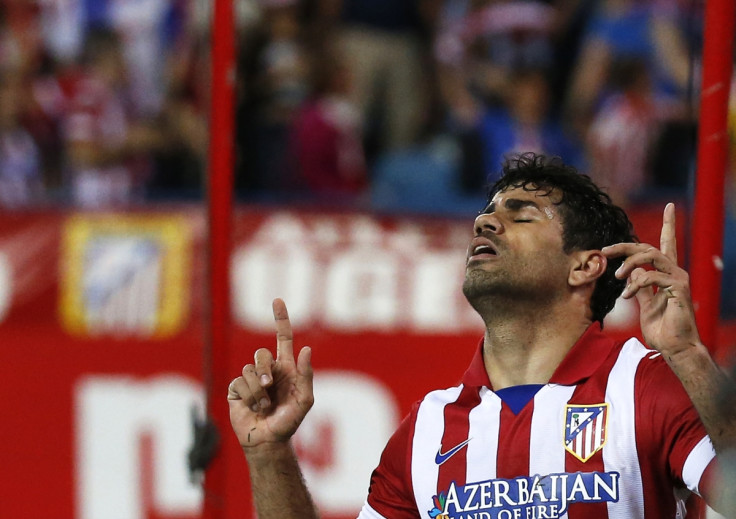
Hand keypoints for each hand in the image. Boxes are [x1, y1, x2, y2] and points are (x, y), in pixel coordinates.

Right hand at [228, 299, 313, 449]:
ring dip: (259, 390)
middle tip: (269, 387)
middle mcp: (268, 370)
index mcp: (286, 368)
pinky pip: (240, 382)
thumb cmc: (289, 422)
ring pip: (249, 369)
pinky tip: (254, 408)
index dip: (280, 318)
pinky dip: (249, 396)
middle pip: (261, 353)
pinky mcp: (237, 389)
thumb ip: (306, 375)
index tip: (277, 300)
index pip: (283, 337)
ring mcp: (251, 379)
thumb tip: (306, 348)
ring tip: (265, 406)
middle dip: (264, 369)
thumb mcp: (305, 400)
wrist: (268, 441)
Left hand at [602, 203, 700, 356]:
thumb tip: (631, 272)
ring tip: (617, 276)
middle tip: (605, 251)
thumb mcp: (644, 304)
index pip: (667, 244)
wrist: (674, 347)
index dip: (669, 224)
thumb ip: (639, 286)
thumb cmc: (661, 328)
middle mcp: (675, 271)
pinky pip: (651, 276)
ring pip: (650, 255)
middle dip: (624, 246)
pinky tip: (626, 295)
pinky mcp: (678, 288)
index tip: (669, 206)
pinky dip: (635, 283)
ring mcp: (678, 278)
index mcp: (666, 273)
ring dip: (629, 263)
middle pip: (648, 246)